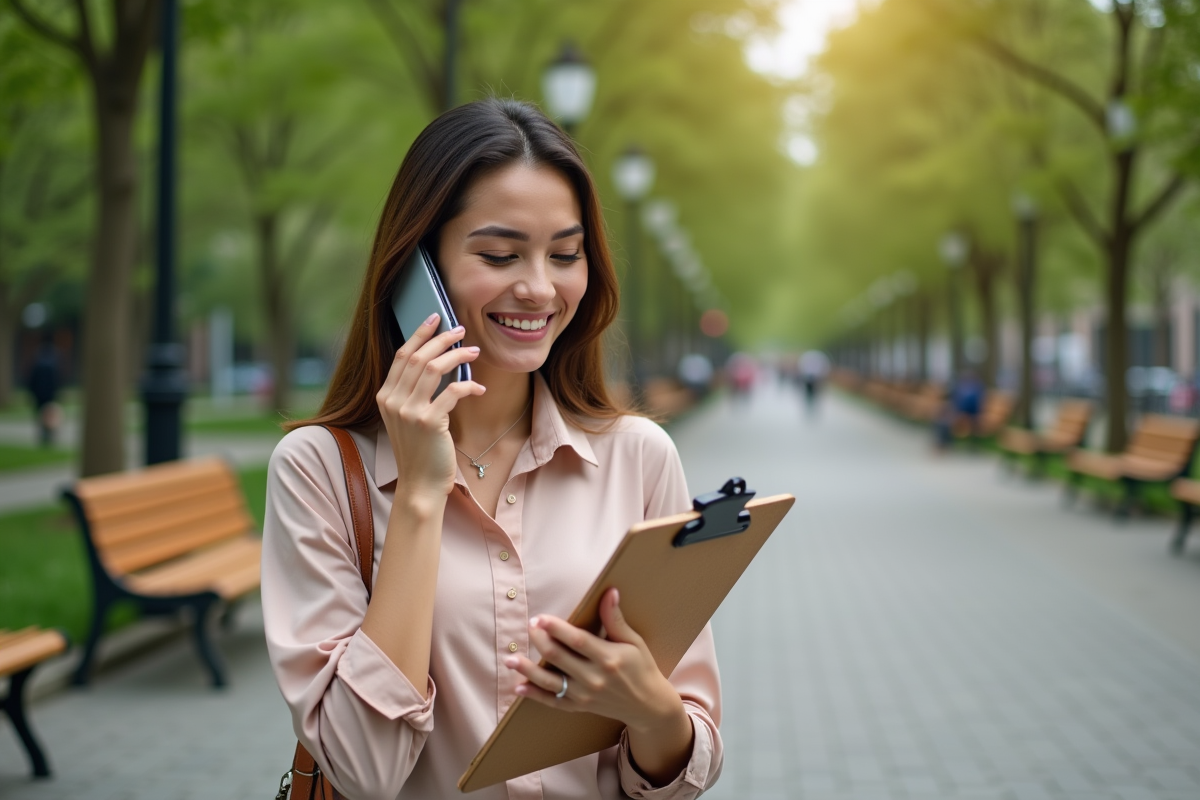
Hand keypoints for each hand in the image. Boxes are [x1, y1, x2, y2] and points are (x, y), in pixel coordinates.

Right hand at [376, 314, 484, 502]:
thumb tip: (436, 362)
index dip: (419, 334)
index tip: (435, 318)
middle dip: (441, 339)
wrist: (419, 484)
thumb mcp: (407, 418)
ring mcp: (409, 411)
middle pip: (417, 357)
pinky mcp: (429, 422)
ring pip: (433, 368)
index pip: (401, 356)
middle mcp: (393, 401)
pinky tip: (478, 388)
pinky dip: (468, 386)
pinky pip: (452, 392)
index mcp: (385, 396)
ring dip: (456, 356)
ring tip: (474, 351)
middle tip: (460, 330)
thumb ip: (413, 392)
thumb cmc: (419, 450)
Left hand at [505, 589, 682, 733]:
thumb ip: (616, 619)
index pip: (578, 641)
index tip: (541, 618)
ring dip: (528, 670)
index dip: (557, 629)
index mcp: (609, 659)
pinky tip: (518, 687)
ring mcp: (585, 695)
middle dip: (540, 642)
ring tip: (510, 659)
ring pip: (550, 682)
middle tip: (529, 627)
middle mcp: (595, 678)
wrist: (648, 705)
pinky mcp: (579, 706)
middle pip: (560, 658)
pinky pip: (553, 702)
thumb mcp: (634, 642)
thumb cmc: (642, 668)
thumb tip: (610, 592)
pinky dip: (535, 696)